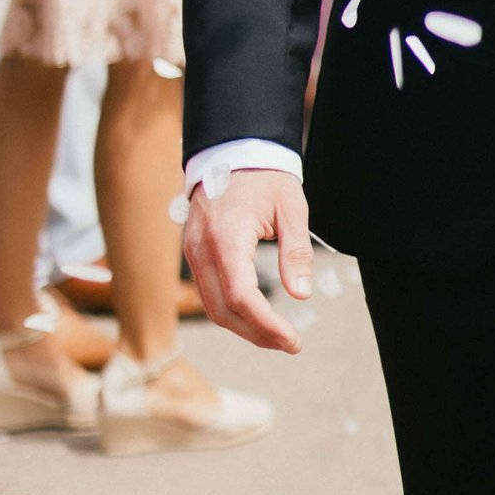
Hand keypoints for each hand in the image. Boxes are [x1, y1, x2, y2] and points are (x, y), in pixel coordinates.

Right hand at [182, 164, 312, 354]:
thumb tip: (302, 294)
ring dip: (243, 328)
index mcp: (227, 236)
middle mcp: (202, 249)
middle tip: (290, 345)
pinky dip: (230, 312)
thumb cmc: (265, 177)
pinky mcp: (193, 254)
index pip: (242, 297)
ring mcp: (192, 252)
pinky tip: (255, 319)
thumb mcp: (292, 208)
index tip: (293, 340)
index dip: (267, 325)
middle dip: (257, 334)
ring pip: (212, 307)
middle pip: (223, 310)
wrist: (231, 150)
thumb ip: (296, 252)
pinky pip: (207, 293)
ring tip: (276, 338)